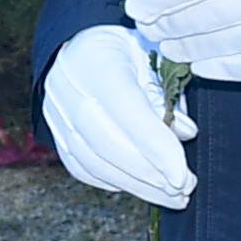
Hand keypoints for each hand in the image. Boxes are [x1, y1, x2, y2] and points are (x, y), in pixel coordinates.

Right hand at [41, 24, 198, 208]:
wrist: (79, 45)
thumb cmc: (125, 49)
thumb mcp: (153, 55)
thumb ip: (169, 92)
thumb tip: (186, 132)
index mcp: (98, 61)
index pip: (128, 112)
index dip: (156, 148)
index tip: (182, 176)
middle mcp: (69, 89)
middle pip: (109, 145)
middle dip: (151, 175)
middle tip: (185, 189)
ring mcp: (56, 114)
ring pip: (95, 163)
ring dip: (137, 185)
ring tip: (171, 196)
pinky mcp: (55, 134)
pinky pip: (83, 168)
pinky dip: (114, 181)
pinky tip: (140, 186)